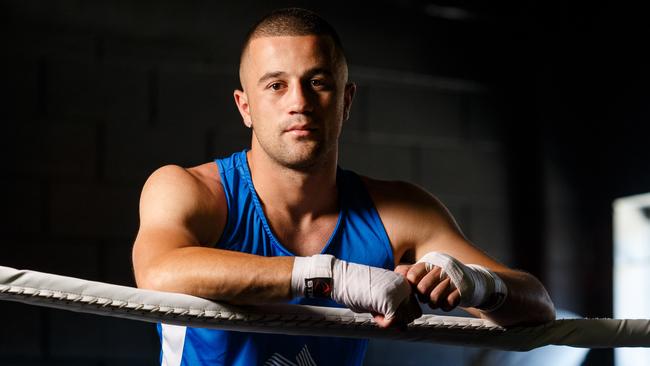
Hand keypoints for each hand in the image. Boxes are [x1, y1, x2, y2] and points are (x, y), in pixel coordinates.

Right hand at [291, 255, 420, 328]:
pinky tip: (372, 312)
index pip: (415, 308)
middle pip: (413, 315)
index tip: (384, 309)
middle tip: (380, 312)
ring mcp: (399, 293)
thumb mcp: (380, 299)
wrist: (342, 278)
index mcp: (404, 282)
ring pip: (404, 320)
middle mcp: (405, 286)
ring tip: (375, 310)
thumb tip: (404, 329)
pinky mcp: (391, 301)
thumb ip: (395, 310)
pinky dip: (381, 323)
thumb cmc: (357, 288)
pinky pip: (392, 323)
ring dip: (390, 321)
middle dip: (398, 319)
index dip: (400, 315)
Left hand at [397, 252, 507, 311]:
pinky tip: (448, 303)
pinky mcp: (462, 289)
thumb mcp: (429, 271)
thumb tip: (396, 271)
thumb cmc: (445, 277)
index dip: (412, 285)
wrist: (474, 281)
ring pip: (434, 298)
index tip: (417, 288)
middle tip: (428, 297)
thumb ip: (412, 271)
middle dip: (423, 297)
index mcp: (431, 262)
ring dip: (435, 303)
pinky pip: (448, 303)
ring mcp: (452, 279)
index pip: (413, 274)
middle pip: (422, 289)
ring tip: (437, 301)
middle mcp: (441, 268)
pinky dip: (446, 306)